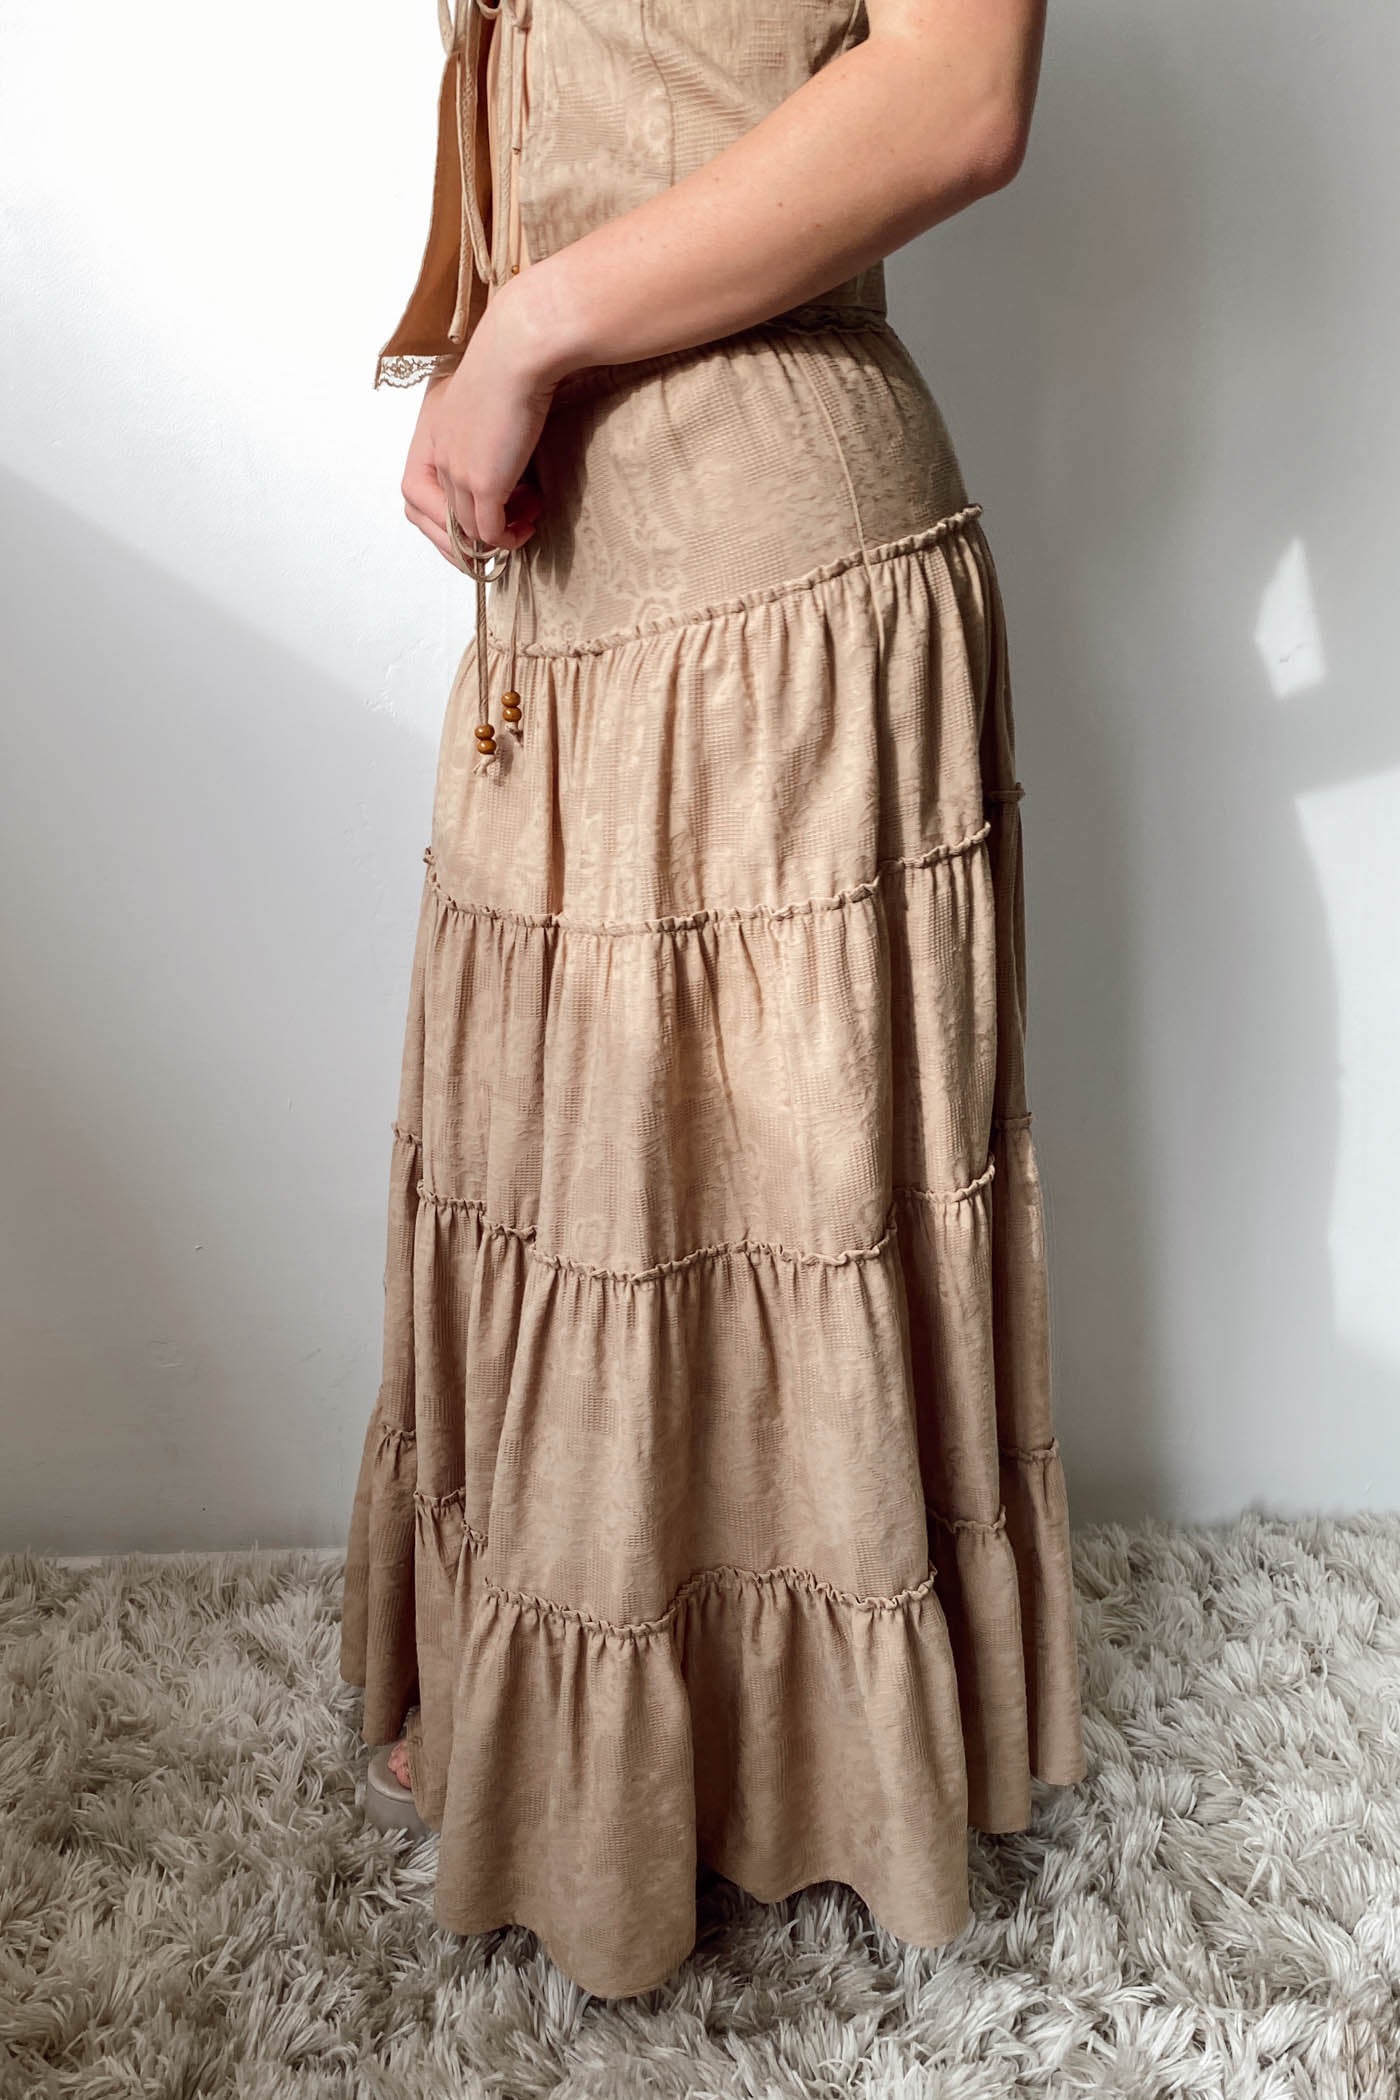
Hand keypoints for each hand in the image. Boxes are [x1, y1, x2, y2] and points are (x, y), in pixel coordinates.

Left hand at [400, 277, 557, 561]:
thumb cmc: (507, 362)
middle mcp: (436, 456)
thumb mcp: (480, 398)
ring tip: (525, 520)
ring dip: (496, 536)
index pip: (414, 493)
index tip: (472, 515)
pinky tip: (528, 522)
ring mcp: (456, 472)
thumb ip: (476, 429)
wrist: (516, 353)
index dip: (438, 516)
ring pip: (467, 530)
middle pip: (436, 518)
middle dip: (465, 538)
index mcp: (430, 433)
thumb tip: (497, 453)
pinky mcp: (483, 483)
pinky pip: (490, 532)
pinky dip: (507, 537)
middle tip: (496, 532)